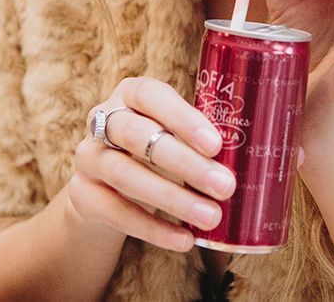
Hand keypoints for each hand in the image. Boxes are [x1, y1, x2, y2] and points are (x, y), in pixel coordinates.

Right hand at [68, 77, 236, 252]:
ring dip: (172, 198)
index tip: (216, 144)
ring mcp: (89, 157)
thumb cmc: (155, 147)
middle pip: (137, 134)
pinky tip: (185, 238)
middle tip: (224, 185)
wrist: (106, 185)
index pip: (150, 95)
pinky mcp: (82, 195)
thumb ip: (198, 137)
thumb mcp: (172, 132)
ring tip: (211, 215)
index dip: (181, 118)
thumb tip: (251, 156)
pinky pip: (116, 212)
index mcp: (130, 93)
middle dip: (184, 162)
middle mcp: (103, 119)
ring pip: (125, 174)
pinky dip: (154, 228)